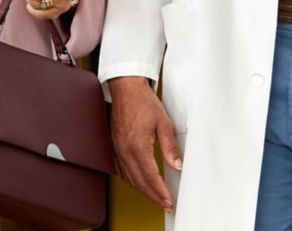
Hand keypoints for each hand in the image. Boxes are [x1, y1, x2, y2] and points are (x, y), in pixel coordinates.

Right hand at [109, 76, 181, 211]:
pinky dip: (131, 180)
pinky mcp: (114, 146)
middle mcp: (125, 150)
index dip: (160, 192)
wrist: (126, 88)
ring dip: (142, 191)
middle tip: (165, 204)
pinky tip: (138, 182)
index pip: (150, 177)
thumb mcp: (163, 123)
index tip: (169, 200)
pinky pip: (121, 170)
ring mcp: (117, 149)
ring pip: (129, 178)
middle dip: (152, 196)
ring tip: (155, 197)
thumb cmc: (143, 101)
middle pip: (138, 182)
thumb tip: (177, 165)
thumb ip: (170, 146)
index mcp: (137, 146)